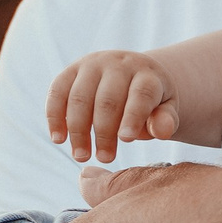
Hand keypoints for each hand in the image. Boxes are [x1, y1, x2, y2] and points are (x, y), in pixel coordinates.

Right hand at [46, 49, 180, 162]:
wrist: (135, 74)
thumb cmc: (154, 101)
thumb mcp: (167, 109)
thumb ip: (166, 120)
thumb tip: (162, 130)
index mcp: (146, 73)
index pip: (141, 93)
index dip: (133, 116)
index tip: (126, 139)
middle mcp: (118, 64)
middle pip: (107, 99)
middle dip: (104, 132)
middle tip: (105, 158)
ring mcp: (92, 65)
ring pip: (79, 97)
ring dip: (77, 129)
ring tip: (82, 155)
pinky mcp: (71, 71)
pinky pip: (57, 91)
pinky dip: (54, 116)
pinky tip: (58, 138)